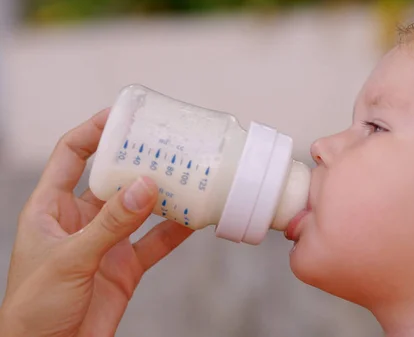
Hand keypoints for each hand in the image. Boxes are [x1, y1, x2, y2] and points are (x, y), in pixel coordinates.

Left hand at [0, 109, 192, 336]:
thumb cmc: (34, 308)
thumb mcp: (70, 259)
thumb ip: (110, 224)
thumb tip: (145, 187)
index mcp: (51, 208)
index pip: (71, 155)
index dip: (94, 131)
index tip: (124, 116)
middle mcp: (81, 220)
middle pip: (113, 178)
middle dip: (139, 161)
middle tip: (168, 144)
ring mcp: (106, 243)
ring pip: (139, 209)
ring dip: (162, 194)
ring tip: (189, 176)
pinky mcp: (125, 267)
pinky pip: (154, 242)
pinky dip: (174, 231)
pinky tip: (195, 219)